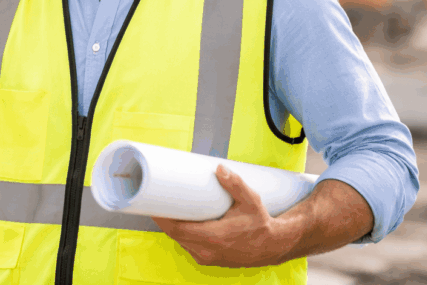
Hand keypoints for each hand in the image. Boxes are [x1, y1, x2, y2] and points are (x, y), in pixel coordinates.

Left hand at [151, 165, 294, 268]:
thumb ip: (235, 184)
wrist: (274, 245)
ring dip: (172, 227)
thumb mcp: (250, 201)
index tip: (153, 203)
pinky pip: (188, 246)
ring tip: (167, 208)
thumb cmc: (261, 224)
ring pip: (181, 241)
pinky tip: (180, 222)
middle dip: (164, 218)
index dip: (162, 217)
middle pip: (175, 234)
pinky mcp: (209, 259)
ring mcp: (207, 257)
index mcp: (213, 237)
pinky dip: (182, 234)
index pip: (177, 229)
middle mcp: (207, 251)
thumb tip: (219, 169)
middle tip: (157, 199)